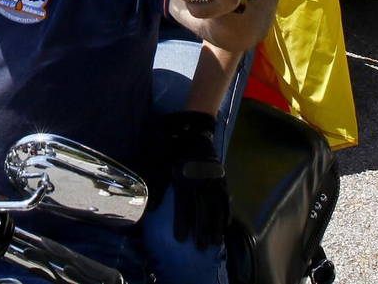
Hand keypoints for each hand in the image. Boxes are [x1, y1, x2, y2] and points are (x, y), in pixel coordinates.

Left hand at [152, 111, 229, 247]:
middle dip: (202, 230)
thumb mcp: (158, 165)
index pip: (183, 207)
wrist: (191, 131)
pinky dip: (227, 212)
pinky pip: (225, 198)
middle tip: (201, 247)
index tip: (180, 239)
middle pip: (203, 211)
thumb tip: (150, 209)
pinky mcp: (221, 178)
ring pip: (217, 207)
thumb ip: (156, 187)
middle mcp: (200, 183)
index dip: (182, 224)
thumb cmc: (170, 150)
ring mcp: (212, 181)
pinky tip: (226, 224)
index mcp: (183, 180)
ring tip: (216, 242)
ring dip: (217, 225)